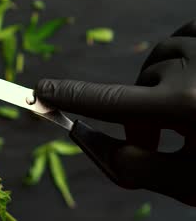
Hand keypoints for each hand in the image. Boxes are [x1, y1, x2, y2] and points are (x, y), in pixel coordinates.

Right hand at [35, 20, 195, 204]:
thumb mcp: (194, 182)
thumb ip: (137, 166)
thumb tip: (92, 141)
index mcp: (186, 107)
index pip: (109, 102)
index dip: (70, 97)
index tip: (40, 91)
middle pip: (138, 85)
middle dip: (143, 117)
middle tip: (165, 143)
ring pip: (161, 61)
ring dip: (167, 87)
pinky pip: (186, 39)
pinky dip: (186, 59)